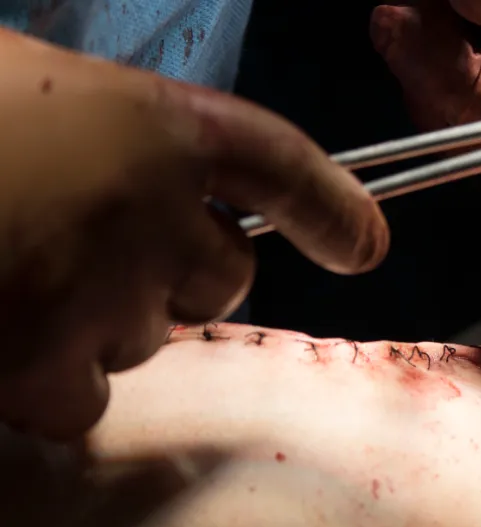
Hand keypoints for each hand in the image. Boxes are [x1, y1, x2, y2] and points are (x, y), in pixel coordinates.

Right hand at [0, 30, 388, 439]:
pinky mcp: (38, 364)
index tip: (365, 245)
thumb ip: (108, 139)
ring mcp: (101, 291)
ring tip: (13, 274)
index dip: (334, 211)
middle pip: (224, 274)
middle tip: (91, 250)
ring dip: (103, 322)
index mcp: (155, 121)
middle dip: (177, 273)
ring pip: (153, 337)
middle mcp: (152, 207)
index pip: (283, 170)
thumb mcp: (37, 90)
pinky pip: (85, 402)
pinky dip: (49, 385)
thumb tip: (151, 188)